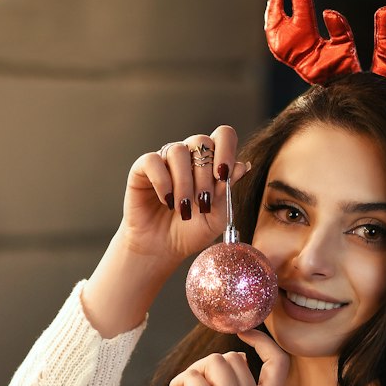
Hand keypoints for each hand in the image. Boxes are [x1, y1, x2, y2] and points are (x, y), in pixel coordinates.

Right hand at [121, 125, 249, 269]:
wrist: (164, 249)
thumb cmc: (191, 232)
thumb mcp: (217, 217)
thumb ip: (227, 191)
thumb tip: (243, 165)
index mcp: (210, 163)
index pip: (223, 136)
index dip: (226, 150)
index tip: (223, 176)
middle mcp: (188, 156)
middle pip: (201, 141)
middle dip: (205, 175)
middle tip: (203, 203)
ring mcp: (165, 159)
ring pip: (178, 150)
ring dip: (184, 183)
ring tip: (184, 209)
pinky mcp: (142, 168)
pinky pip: (153, 161)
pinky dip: (163, 182)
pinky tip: (167, 201)